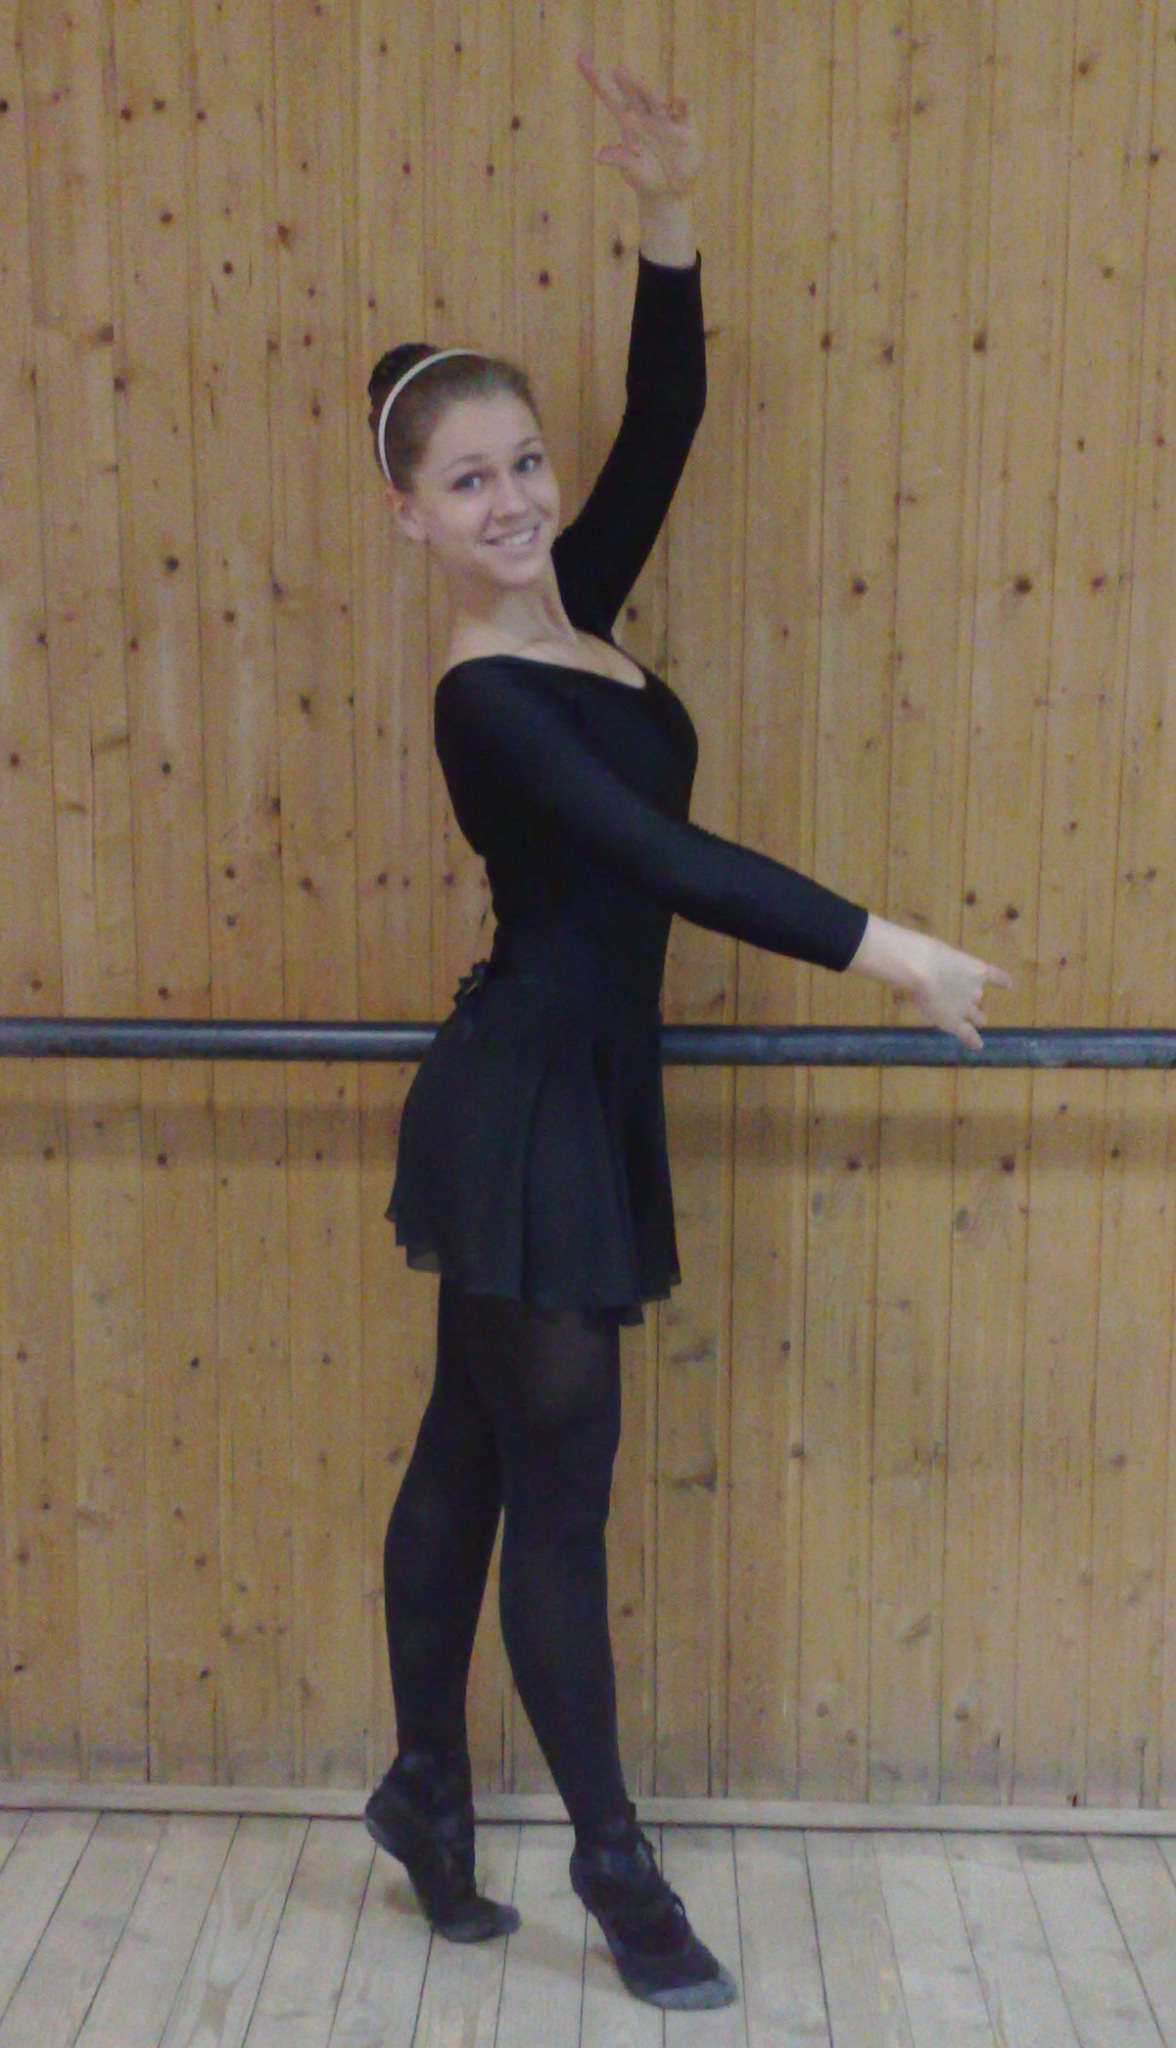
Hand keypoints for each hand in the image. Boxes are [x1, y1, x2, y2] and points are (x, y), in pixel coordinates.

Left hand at [576, 52, 701, 198]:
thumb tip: (599, 157)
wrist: (671, 190)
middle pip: (634, 93)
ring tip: (642, 85)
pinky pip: (684, 113)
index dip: (596, 78)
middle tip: (619, 71)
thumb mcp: (634, 171)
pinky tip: (679, 99)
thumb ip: (620, 160)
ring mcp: (665, 118)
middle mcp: (646, 114)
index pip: (609, 96)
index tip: (580, 58)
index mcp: (628, 121)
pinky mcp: (685, 127)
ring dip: (647, 90)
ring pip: (655, 99)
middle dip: (627, 82)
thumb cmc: (647, 178)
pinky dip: (683, 105)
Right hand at [850, 915, 1011, 1050]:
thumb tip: (920, 959)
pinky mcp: (956, 1022)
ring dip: (976, 1018)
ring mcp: (966, 1007)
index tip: (1009, 984)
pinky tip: (978, 1045)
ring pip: (976, 1015)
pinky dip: (973, 1040)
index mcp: (976, 969)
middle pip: (979, 997)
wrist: (922, 969)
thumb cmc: (926, 952)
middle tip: (979, 1006)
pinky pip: (967, 1034)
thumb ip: (938, 961)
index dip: (1001, 981)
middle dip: (977, 1001)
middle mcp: (975, 989)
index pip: (994, 975)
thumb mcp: (937, 951)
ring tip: (981, 1022)